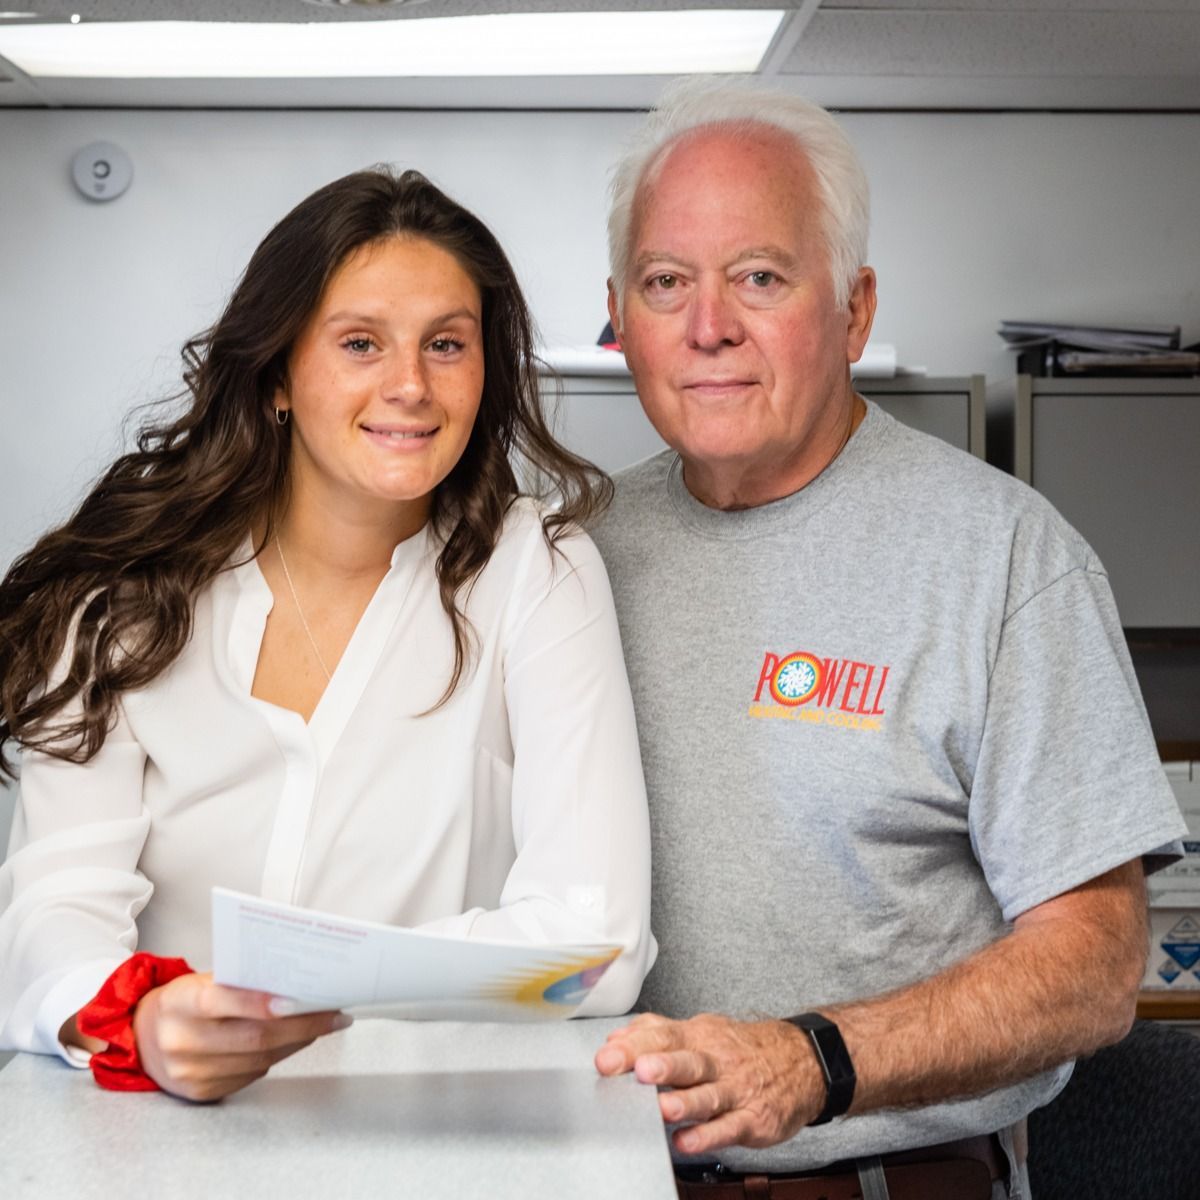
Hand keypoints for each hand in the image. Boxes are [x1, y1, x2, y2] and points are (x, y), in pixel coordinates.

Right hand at [132, 971, 351, 1101]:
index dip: (259, 1002)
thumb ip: (239, 982)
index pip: (221, 1002)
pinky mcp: (200, 1092)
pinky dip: (279, 1056)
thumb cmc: (186, 1001)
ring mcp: (190, 1071)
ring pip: (258, 1059)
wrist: (146, 1036)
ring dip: (297, 1042)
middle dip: (301, 1026)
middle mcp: (181, 1041)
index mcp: (179, 1003)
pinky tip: (294, 1041)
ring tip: (323, 1025)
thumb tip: (294, 984)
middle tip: (334, 1015)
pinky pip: (251, 1074)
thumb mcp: (202, 981)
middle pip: (251, 1038)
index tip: (298, 998)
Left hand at [594, 1012, 822, 1153]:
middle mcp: (715, 1060)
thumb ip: (656, 1033)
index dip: (634, 1045)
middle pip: (687, 1060)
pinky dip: (708, 1135)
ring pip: (709, 1095)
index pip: (663, 1035)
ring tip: (663, 1108)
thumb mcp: (700, 1031)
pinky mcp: (753, 1119)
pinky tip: (687, 1141)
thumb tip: (615, 1039)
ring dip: (685, 1102)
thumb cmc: (738, 1049)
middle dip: (662, 1065)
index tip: (607, 1058)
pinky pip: (729, 1128)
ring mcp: (735, 1090)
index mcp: (698, 1037)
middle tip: (638, 1071)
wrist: (800, 1061)